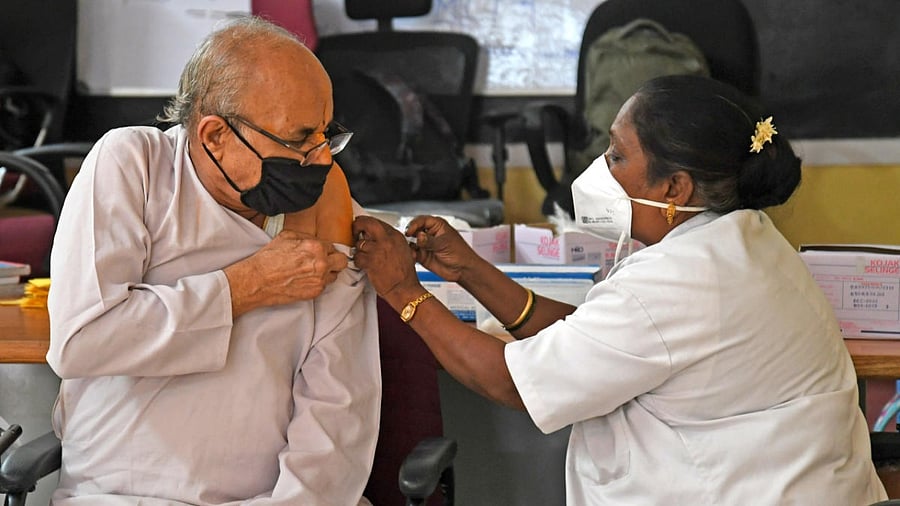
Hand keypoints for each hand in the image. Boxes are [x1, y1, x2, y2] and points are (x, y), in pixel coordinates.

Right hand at [225, 230, 347, 315]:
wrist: (258, 280)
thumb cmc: (269, 258)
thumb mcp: (287, 236)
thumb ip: (306, 237)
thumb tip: (315, 240)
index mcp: (315, 247)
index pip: (332, 246)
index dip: (325, 248)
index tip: (320, 252)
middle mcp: (321, 263)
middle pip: (342, 261)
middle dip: (334, 260)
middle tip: (324, 260)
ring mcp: (319, 279)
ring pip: (335, 275)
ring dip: (327, 272)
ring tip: (312, 271)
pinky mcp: (315, 292)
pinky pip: (324, 286)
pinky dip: (318, 282)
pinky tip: (305, 279)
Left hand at [351, 215, 420, 298]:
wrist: (404, 289)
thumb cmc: (404, 274)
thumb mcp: (403, 250)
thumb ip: (390, 241)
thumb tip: (374, 236)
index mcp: (396, 236)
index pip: (377, 222)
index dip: (367, 223)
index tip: (362, 226)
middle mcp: (388, 240)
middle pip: (367, 223)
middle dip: (358, 225)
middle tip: (354, 230)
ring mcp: (378, 250)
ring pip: (359, 244)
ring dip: (359, 251)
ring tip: (364, 257)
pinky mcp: (371, 262)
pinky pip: (357, 257)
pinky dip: (358, 262)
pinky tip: (364, 266)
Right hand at [405, 215, 478, 282]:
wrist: (463, 270)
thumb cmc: (460, 253)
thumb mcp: (444, 244)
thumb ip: (430, 240)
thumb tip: (418, 236)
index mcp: (437, 225)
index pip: (421, 220)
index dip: (414, 225)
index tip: (409, 231)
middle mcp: (430, 234)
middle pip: (414, 230)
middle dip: (409, 234)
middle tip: (407, 239)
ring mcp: (425, 245)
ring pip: (411, 242)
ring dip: (409, 245)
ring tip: (411, 249)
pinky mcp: (422, 256)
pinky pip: (412, 253)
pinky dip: (410, 254)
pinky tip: (413, 257)